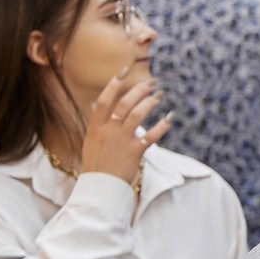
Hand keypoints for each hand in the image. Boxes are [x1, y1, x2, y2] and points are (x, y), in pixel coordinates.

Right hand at [81, 69, 169, 185]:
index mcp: (95, 127)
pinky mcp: (134, 152)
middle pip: (124, 104)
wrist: (100, 187)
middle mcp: (108, 131)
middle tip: (150, 83)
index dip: (114, 84)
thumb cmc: (95, 165)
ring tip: (159, 95)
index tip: (124, 71)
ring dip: (150, 103)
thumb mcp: (90, 141)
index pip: (104, 99)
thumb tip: (96, 106)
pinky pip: (151, 136)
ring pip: (138, 115)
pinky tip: (169, 118)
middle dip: (139, 90)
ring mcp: (121, 141)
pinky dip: (161, 126)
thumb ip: (97, 124)